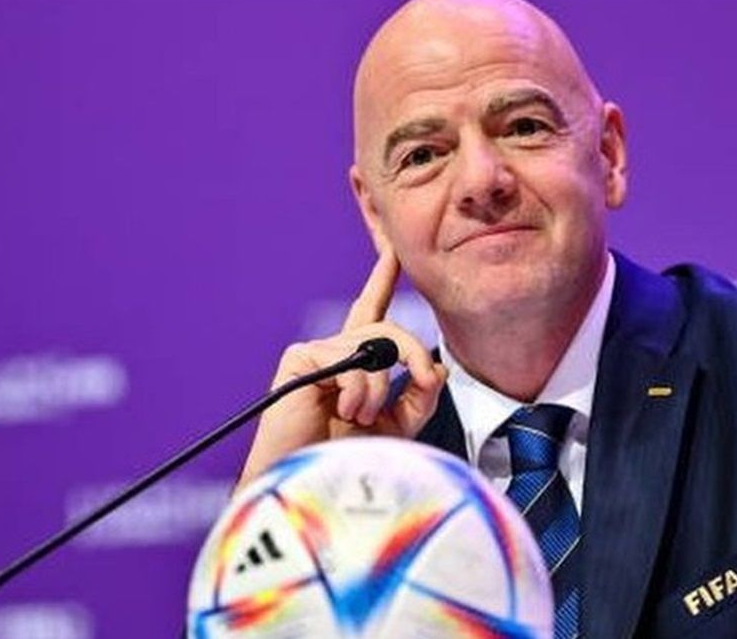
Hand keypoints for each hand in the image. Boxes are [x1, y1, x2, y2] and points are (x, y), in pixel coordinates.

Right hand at [237, 248, 447, 488]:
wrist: (312, 488)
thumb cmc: (349, 464)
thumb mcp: (400, 428)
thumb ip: (420, 396)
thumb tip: (436, 368)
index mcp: (358, 363)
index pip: (373, 311)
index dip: (382, 277)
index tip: (392, 247)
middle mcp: (338, 352)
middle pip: (388, 329)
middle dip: (416, 354)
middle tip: (425, 383)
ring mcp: (318, 354)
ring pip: (374, 343)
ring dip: (380, 389)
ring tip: (362, 418)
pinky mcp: (300, 359)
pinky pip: (349, 361)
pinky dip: (358, 392)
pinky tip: (344, 413)